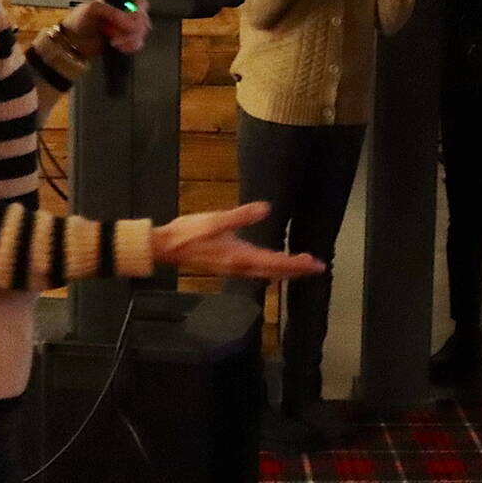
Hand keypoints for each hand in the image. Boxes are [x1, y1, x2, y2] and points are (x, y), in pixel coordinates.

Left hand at [61, 0, 150, 58]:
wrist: (73, 43)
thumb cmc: (78, 22)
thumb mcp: (92, 9)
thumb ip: (112, 12)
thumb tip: (129, 20)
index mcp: (117, 0)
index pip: (138, 1)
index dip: (138, 11)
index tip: (132, 19)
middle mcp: (124, 13)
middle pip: (142, 18)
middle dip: (133, 28)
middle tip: (121, 31)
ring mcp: (125, 28)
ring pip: (141, 32)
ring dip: (130, 38)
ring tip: (115, 40)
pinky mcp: (125, 41)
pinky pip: (137, 43)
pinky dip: (130, 46)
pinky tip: (119, 46)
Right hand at [151, 202, 325, 279]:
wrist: (165, 248)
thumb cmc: (187, 234)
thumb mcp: (215, 220)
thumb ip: (241, 215)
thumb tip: (266, 208)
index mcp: (240, 257)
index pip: (276, 262)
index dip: (297, 264)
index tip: (315, 264)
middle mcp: (240, 267)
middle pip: (275, 272)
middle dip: (296, 270)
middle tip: (316, 267)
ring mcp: (233, 269)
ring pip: (266, 274)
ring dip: (285, 271)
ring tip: (301, 266)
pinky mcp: (227, 266)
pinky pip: (256, 272)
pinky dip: (270, 269)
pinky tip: (271, 265)